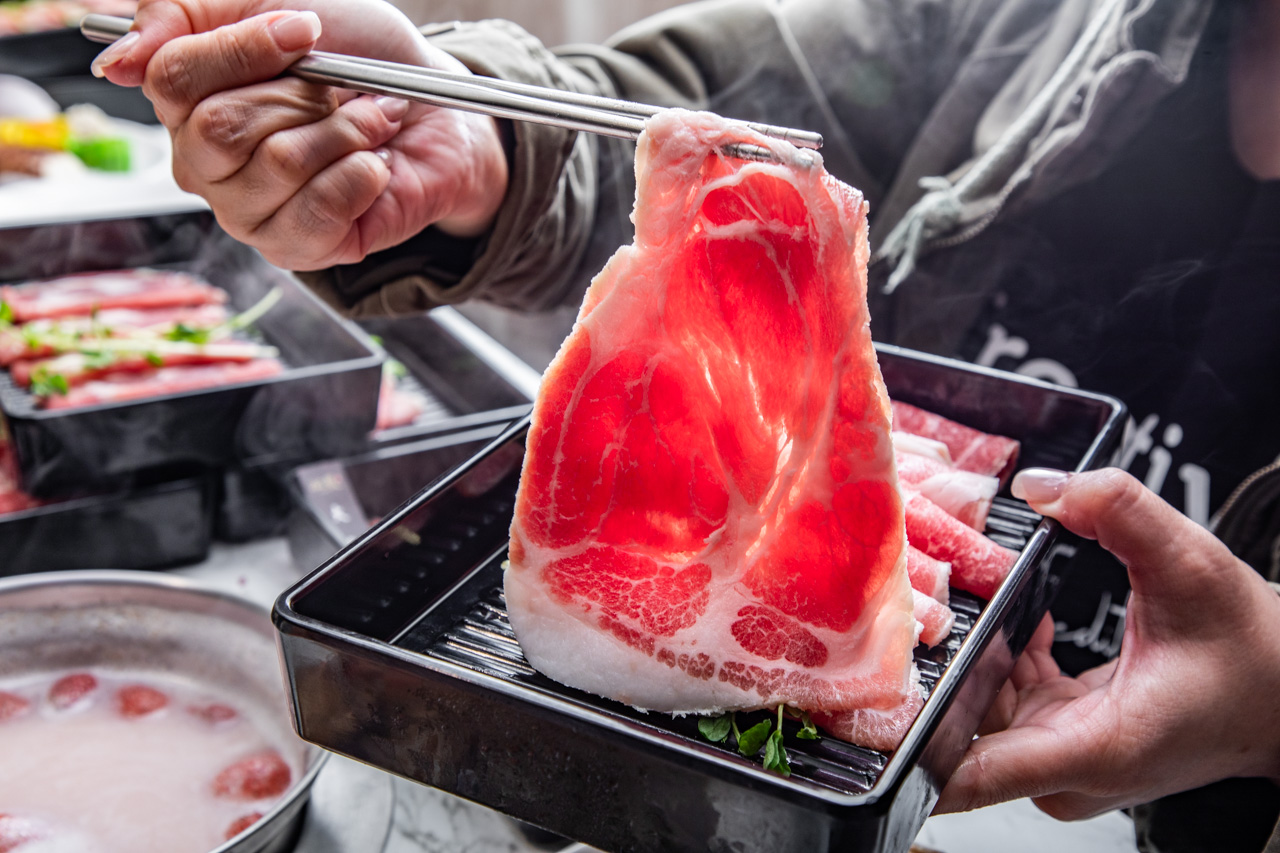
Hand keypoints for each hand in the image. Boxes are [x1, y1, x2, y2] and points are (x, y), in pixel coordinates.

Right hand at [91, 0, 508, 269]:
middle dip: (301, 95)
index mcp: (185, 102)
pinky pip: (318, 210)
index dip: (245, 48)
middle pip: (221, 127)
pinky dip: (362, 174)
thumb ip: (181, 11)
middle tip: (338, 89)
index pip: (172, 77)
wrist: (434, 108)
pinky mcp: (298, 248)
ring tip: (366, 122)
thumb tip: (117, 60)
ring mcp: (247, 212)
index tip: (305, 29)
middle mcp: (204, 164)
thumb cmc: (354, 53)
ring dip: (343, 130)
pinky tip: (374, 166)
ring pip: (278, 163)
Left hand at [934, 467, 1279, 819]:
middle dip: (931, 671)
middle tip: (911, 606)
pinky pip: (1003, 704)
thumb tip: (1044, 485)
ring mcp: (1064, 763)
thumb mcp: (1192, 566)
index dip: (905, 748)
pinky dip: (999, 662)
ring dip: (967, 660)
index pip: (972, 774)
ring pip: (978, 714)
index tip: (857, 714)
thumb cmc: (1251, 650)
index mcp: (1094, 749)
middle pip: (961, 729)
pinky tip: (1016, 621)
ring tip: (961, 601)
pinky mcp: (1065, 746)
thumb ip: (1120, 511)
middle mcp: (1068, 770)